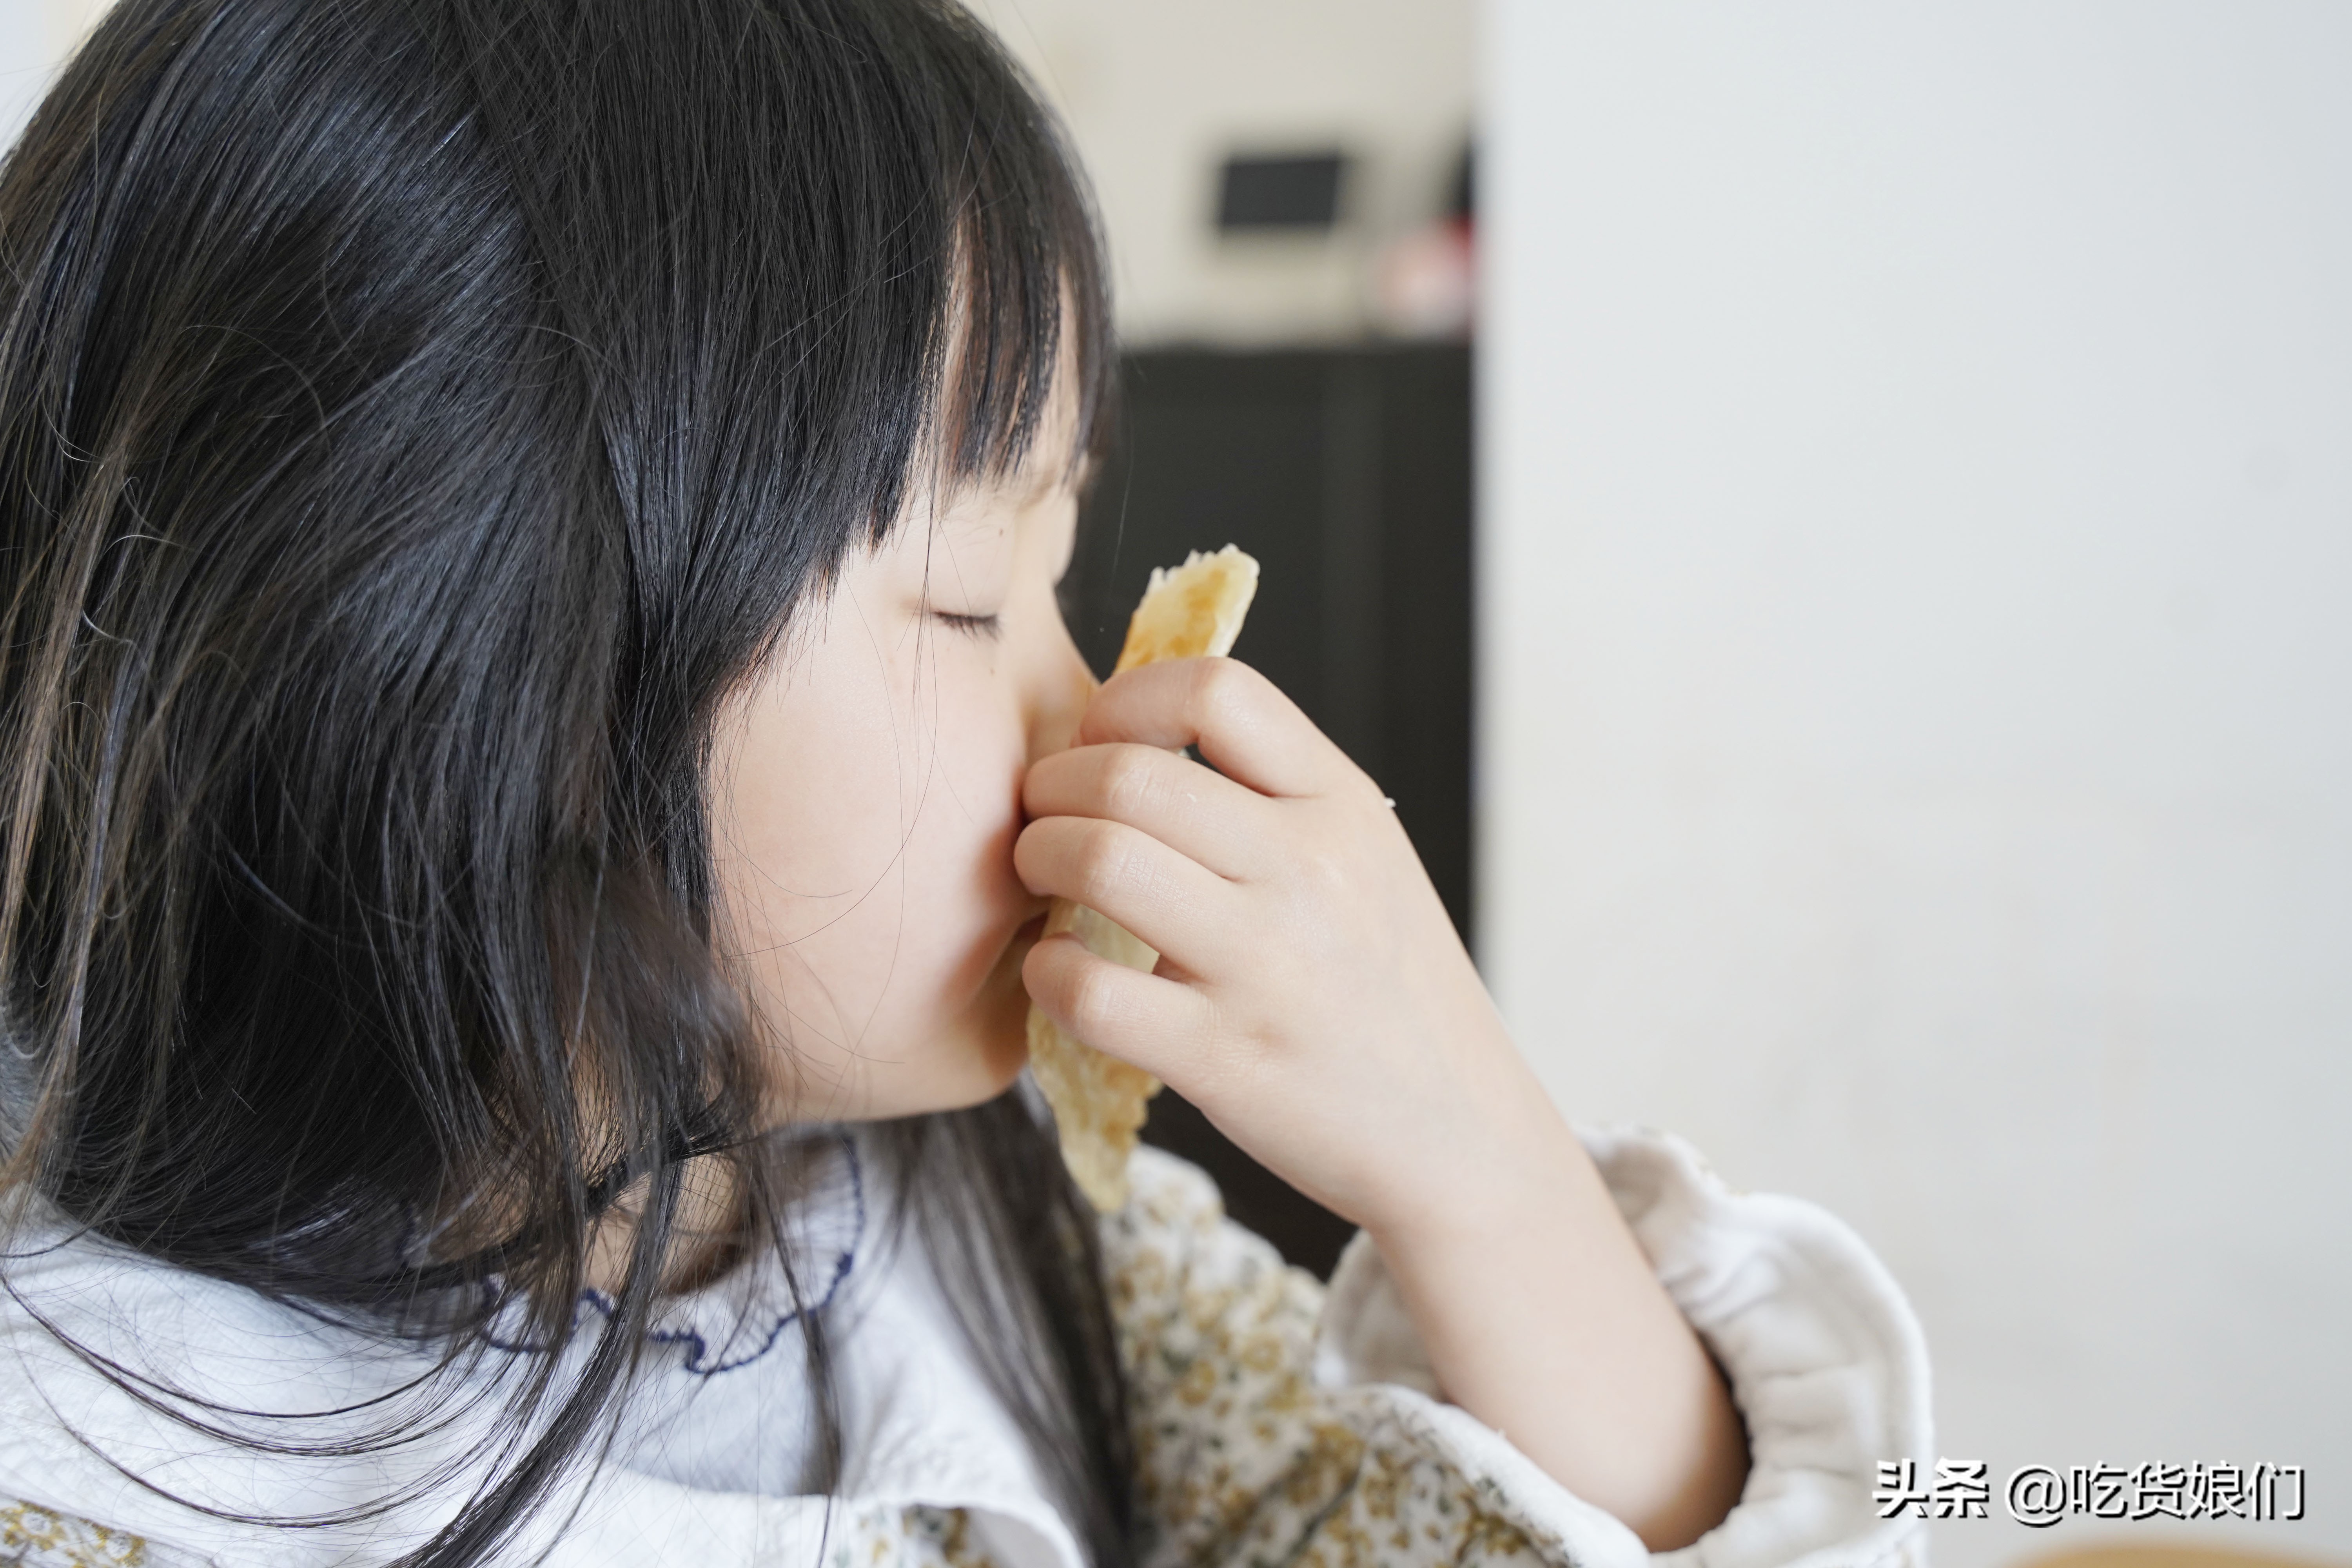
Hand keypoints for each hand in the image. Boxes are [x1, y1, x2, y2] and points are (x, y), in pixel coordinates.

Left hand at [1017, 657, 1748, 1547]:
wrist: (1458, 1132)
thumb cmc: (1382, 985)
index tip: (1101, 742)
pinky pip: (1089, 989)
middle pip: (1128, 775)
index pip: (1216, 691)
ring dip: (1038, 863)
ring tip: (1044, 886)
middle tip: (1044, 821)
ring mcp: (1269, 966)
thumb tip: (1124, 737)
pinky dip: (1048, 973)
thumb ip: (1267, 792)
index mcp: (1342, 805)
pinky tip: (1061, 975)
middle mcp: (1309, 871)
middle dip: (1053, 788)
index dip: (1127, 702)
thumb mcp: (1360, 857)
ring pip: (1099, 862)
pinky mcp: (1226, 1058)